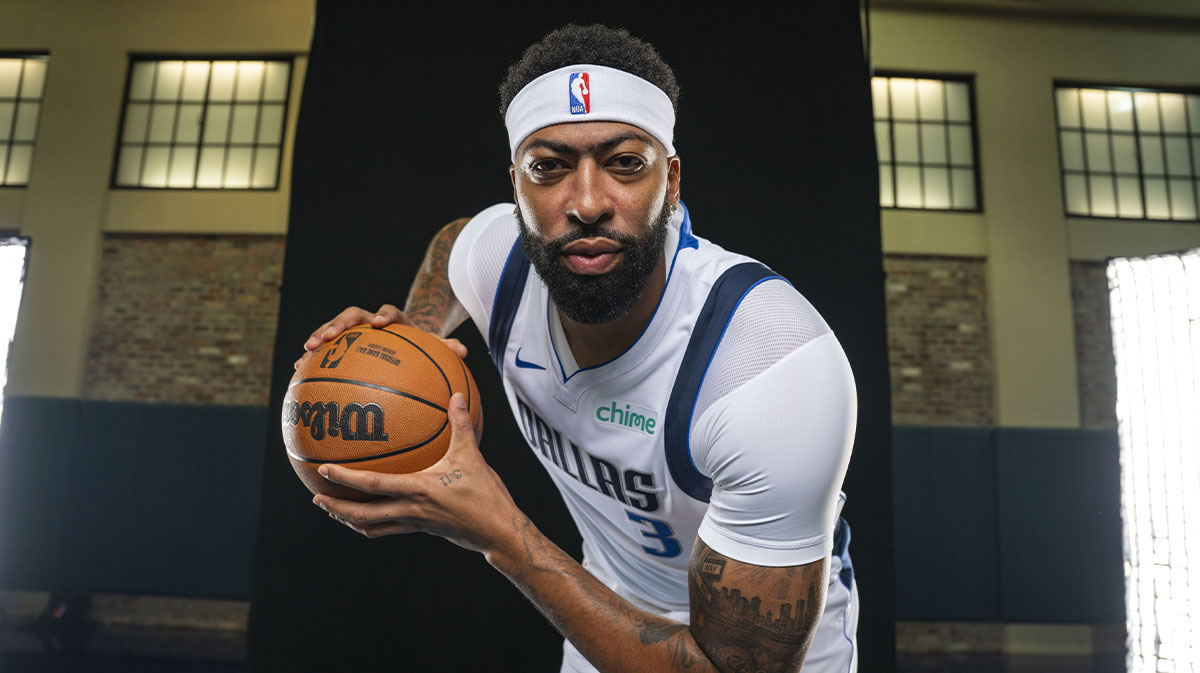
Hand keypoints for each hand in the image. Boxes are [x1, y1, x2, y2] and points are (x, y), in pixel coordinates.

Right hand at [295, 303, 467, 368]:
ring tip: (306, 350)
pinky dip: (312, 357)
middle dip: (339, 324)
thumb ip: (446, 347)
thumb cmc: (421, 348)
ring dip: (319, 336)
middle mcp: (371, 323)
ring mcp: (354, 333)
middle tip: (329, 337)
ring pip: (333, 328)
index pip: (389, 312)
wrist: (406, 343)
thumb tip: (464, 351)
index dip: (384, 315)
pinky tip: (298, 369)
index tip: (379, 323)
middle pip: (352, 315)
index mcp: (394, 321)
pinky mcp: (341, 345)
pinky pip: (324, 348)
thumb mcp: (434, 347)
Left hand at [311, 393, 518, 556]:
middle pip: (362, 515)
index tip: (323, 469)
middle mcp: (410, 509)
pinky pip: (388, 528)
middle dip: (336, 508)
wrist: (498, 531)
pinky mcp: (421, 529)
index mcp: (417, 489)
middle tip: (316, 497)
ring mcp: (414, 523)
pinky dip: (372, 523)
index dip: (345, 478)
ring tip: (333, 510)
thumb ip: (461, 424)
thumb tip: (456, 395)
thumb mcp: (473, 455)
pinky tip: (369, 514)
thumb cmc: (486, 494)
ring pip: (371, 527)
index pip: (372, 484)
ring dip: (349, 520)